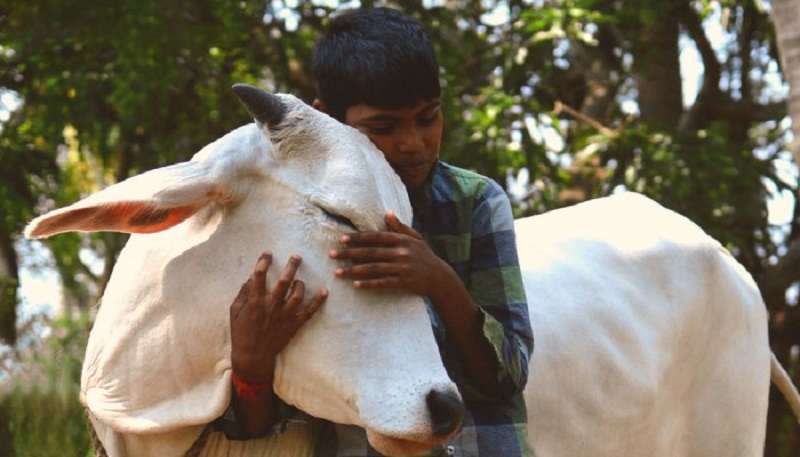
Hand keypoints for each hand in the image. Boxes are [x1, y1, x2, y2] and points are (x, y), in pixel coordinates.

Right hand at [230, 252, 327, 382]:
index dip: (263, 261)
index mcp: (255, 301)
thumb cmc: (241, 332)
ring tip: (299, 280)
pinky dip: (318, 301)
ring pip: (298, 295)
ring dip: (300, 284)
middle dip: (291, 266)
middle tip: (297, 256)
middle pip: (284, 281)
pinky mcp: (294, 325)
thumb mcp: (235, 311)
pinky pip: (309, 312)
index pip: (259, 276)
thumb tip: (251, 277)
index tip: (268, 253)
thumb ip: (243, 293)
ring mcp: (284, 316)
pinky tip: (325, 290)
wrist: (252, 356)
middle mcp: (271, 306)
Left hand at [329, 210, 447, 296]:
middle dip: (348, 254)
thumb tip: (388, 212)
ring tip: (337, 272)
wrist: (440, 277)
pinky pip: (382, 282)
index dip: (357, 238)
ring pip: (373, 268)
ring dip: (353, 271)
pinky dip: (368, 284)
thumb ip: (400, 227)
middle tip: (331, 255)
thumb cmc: (425, 256)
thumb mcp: (415, 238)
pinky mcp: (403, 282)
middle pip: (370, 253)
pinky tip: (355, 284)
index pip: (375, 237)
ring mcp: (402, 268)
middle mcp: (400, 252)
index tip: (341, 239)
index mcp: (401, 240)